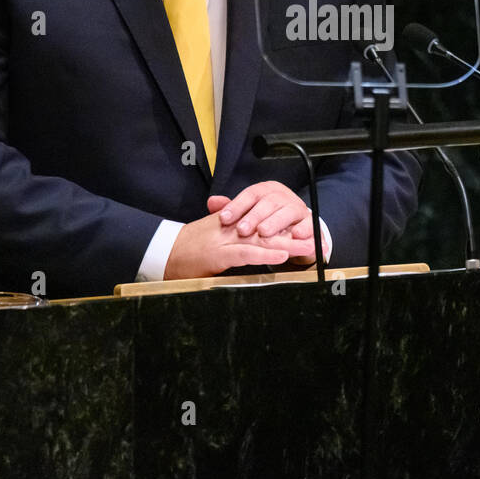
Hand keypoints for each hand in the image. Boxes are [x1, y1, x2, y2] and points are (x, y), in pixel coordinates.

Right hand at [164, 200, 316, 279]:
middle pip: (268, 230)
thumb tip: (252, 239)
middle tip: (316, 237)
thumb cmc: (187, 249)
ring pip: (263, 240)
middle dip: (293, 234)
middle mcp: (232, 230)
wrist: (163, 253)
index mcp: (232, 224)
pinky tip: (282, 255)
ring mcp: (225, 241)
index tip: (305, 230)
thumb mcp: (213, 237)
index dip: (285, 226)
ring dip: (288, 244)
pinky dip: (265, 253)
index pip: (263, 222)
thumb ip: (232, 235)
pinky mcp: (219, 255)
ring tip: (309, 246)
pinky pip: (246, 253)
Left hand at [210, 182, 323, 268]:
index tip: (223, 218)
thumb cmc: (268, 221)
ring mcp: (297, 208)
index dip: (237, 205)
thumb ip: (231, 209)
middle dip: (254, 216)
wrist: (295, 231)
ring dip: (275, 222)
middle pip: (269, 202)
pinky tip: (295, 235)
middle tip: (242, 229)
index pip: (251, 194)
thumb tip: (212, 202)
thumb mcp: (249, 215)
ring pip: (288, 211)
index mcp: (266, 191)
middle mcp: (282, 197)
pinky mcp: (311, 222)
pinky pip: (309, 224)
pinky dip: (304, 229)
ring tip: (263, 232)